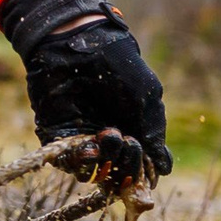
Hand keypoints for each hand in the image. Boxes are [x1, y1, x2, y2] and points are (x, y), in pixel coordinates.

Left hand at [23, 17, 169, 185]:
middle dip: (127, 165)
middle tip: (129, 142)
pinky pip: (66, 161)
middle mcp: (107, 140)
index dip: (142, 175)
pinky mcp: (57, 136)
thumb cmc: (119, 67)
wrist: (79, 45)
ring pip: (93, 171)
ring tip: (111, 135)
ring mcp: (81, 139)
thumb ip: (154, 133)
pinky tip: (91, 147)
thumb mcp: (147, 98)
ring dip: (106, 162)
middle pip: (117, 173)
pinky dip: (80, 162)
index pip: (137, 167)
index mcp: (132, 132)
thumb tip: (163, 170)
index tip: (148, 173)